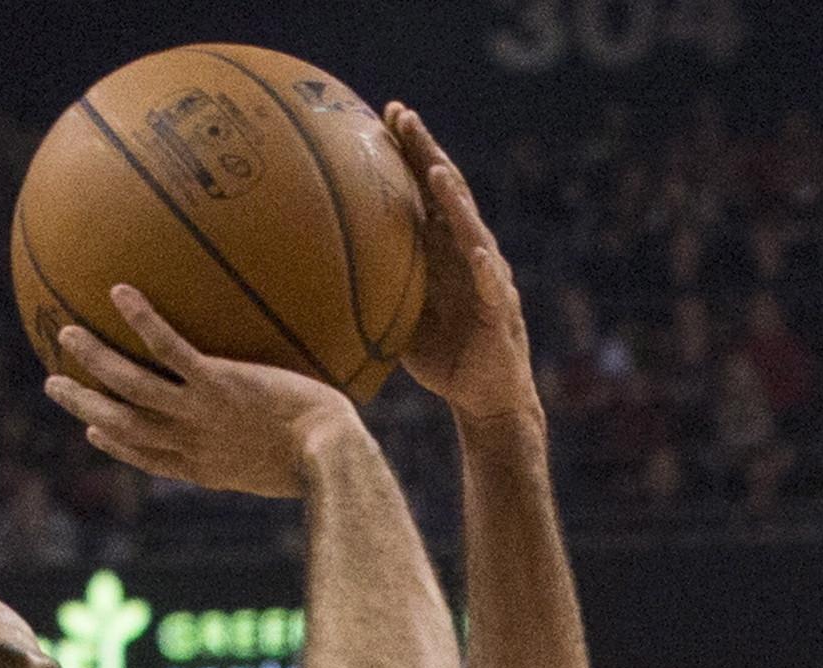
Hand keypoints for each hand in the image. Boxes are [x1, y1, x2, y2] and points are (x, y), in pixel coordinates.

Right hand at [44, 286, 363, 499]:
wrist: (330, 457)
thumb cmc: (325, 460)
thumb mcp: (290, 467)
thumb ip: (269, 449)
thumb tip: (286, 430)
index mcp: (204, 467)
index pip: (148, 457)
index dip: (116, 446)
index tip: (93, 432)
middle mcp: (191, 442)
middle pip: (121, 424)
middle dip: (83, 406)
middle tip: (53, 384)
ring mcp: (199, 411)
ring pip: (131, 387)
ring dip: (94, 361)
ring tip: (67, 333)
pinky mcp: (217, 383)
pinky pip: (169, 348)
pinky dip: (142, 321)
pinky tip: (120, 291)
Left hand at [385, 103, 537, 425]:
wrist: (485, 397)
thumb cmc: (442, 355)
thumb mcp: (399, 314)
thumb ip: (376, 286)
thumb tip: (322, 272)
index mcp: (444, 250)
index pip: (426, 190)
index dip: (409, 152)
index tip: (385, 115)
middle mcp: (468, 253)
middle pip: (448, 192)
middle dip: (427, 152)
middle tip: (403, 115)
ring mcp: (488, 279)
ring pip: (472, 230)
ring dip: (455, 201)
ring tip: (437, 171)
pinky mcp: (500, 314)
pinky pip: (493, 288)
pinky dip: (485, 270)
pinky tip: (476, 253)